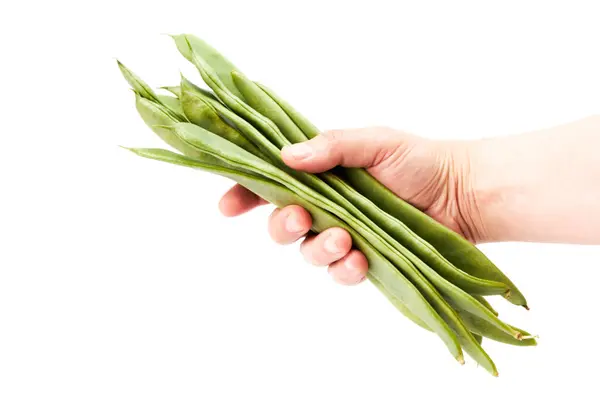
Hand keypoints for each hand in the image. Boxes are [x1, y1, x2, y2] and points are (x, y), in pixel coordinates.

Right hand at [218, 127, 477, 284]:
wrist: (462, 193)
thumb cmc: (419, 161)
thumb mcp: (376, 142)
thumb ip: (333, 146)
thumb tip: (288, 156)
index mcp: (322, 175)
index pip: (273, 184)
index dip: (246, 194)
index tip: (227, 206)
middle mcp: (327, 207)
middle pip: (282, 224)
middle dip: (282, 225)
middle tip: (299, 219)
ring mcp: (344, 236)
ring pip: (308, 252)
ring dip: (317, 249)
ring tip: (343, 240)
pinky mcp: (364, 260)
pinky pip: (340, 273)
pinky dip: (344, 269)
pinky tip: (359, 259)